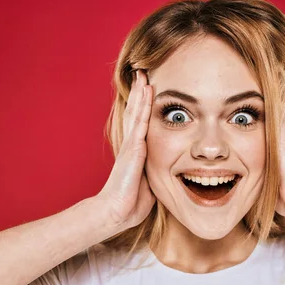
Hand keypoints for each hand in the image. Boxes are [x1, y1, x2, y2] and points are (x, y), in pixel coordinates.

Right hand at [97, 69, 155, 231]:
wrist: (116, 211)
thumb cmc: (131, 203)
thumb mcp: (148, 186)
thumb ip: (154, 175)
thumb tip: (167, 176)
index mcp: (136, 153)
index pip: (139, 124)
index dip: (142, 107)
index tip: (146, 91)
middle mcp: (132, 144)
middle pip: (135, 112)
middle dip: (139, 93)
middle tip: (142, 74)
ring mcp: (131, 144)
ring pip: (136, 112)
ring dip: (140, 92)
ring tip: (143, 74)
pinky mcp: (133, 148)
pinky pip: (140, 121)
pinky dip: (143, 104)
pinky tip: (146, 90)